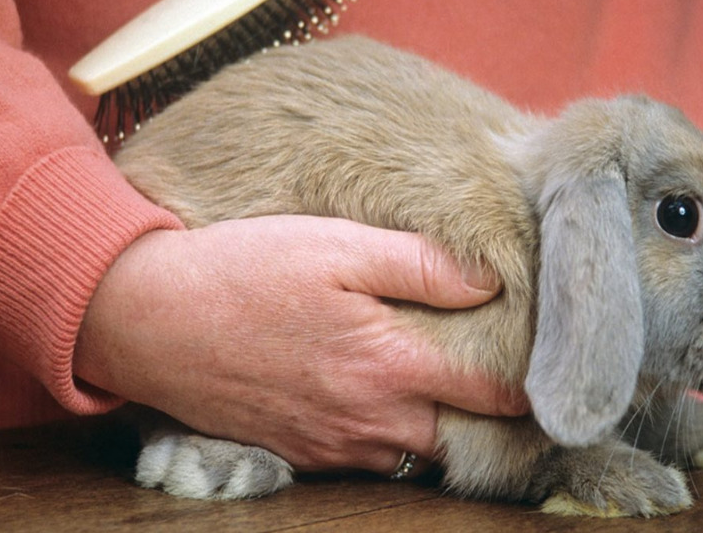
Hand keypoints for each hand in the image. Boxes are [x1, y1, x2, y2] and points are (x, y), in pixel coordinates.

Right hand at [75, 214, 527, 473]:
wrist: (148, 318)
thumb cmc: (244, 271)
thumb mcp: (335, 245)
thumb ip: (420, 264)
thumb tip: (488, 281)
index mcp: (389, 363)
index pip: (490, 393)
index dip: (529, 389)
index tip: (554, 379)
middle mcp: (369, 417)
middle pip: (458, 438)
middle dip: (489, 421)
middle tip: (507, 389)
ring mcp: (332, 443)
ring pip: (412, 452)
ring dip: (438, 430)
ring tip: (450, 395)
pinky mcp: (299, 452)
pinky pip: (366, 458)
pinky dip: (389, 438)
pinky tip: (383, 403)